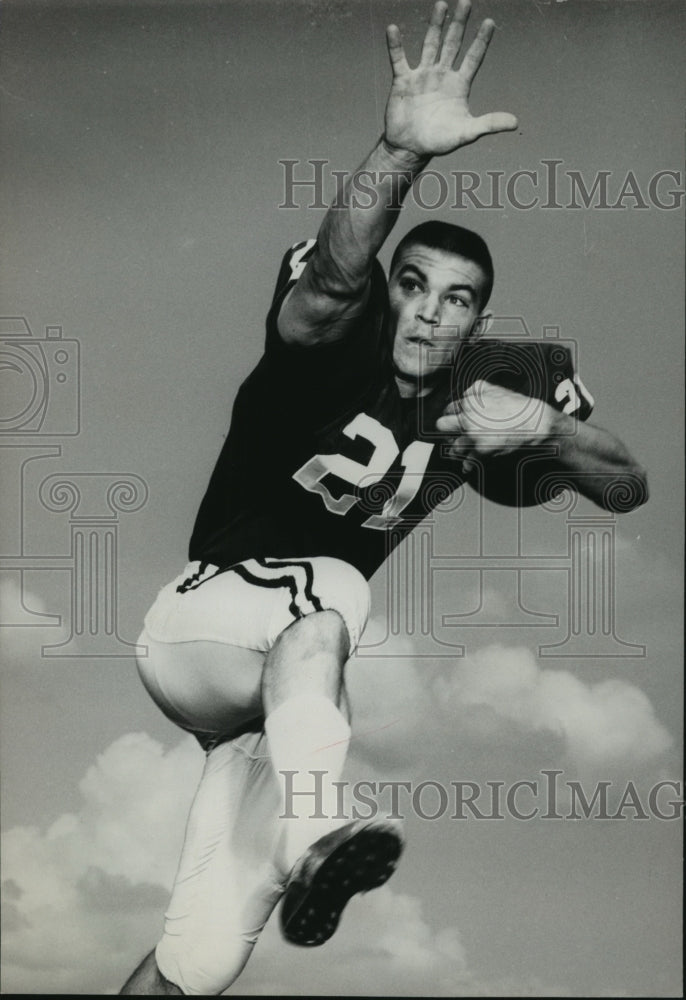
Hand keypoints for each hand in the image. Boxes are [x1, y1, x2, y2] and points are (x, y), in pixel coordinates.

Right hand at [384, 0, 517, 157]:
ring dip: (435, 25)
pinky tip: (393, 29)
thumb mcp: (466, 133)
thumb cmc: (439, 141)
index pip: (473, 57)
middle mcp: (442, 75)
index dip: (481, 41)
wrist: (410, 149)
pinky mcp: (403, 81)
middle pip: (453, 44)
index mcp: (459, 85)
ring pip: (430, 44)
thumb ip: (489, 124)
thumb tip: (515, 123)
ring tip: (441, 5)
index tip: (489, 22)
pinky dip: (395, 45)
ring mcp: (423, 76)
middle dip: (459, 24)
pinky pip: (399, 59)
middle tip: (466, 2)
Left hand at [436, 380, 558, 469]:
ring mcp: (473, 437)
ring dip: (457, 448)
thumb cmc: (516, 405)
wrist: (534, 423)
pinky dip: (467, 464)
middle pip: (441, 427)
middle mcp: (467, 420)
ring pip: (452, 447)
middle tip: (453, 433)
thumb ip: (473, 390)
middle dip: (447, 430)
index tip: (455, 419)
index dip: (452, 414)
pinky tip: (468, 463)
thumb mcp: (494, 389)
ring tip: (462, 448)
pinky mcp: (482, 452)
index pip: (448, 409)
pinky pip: (467, 462)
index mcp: (468, 403)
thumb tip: (461, 396)